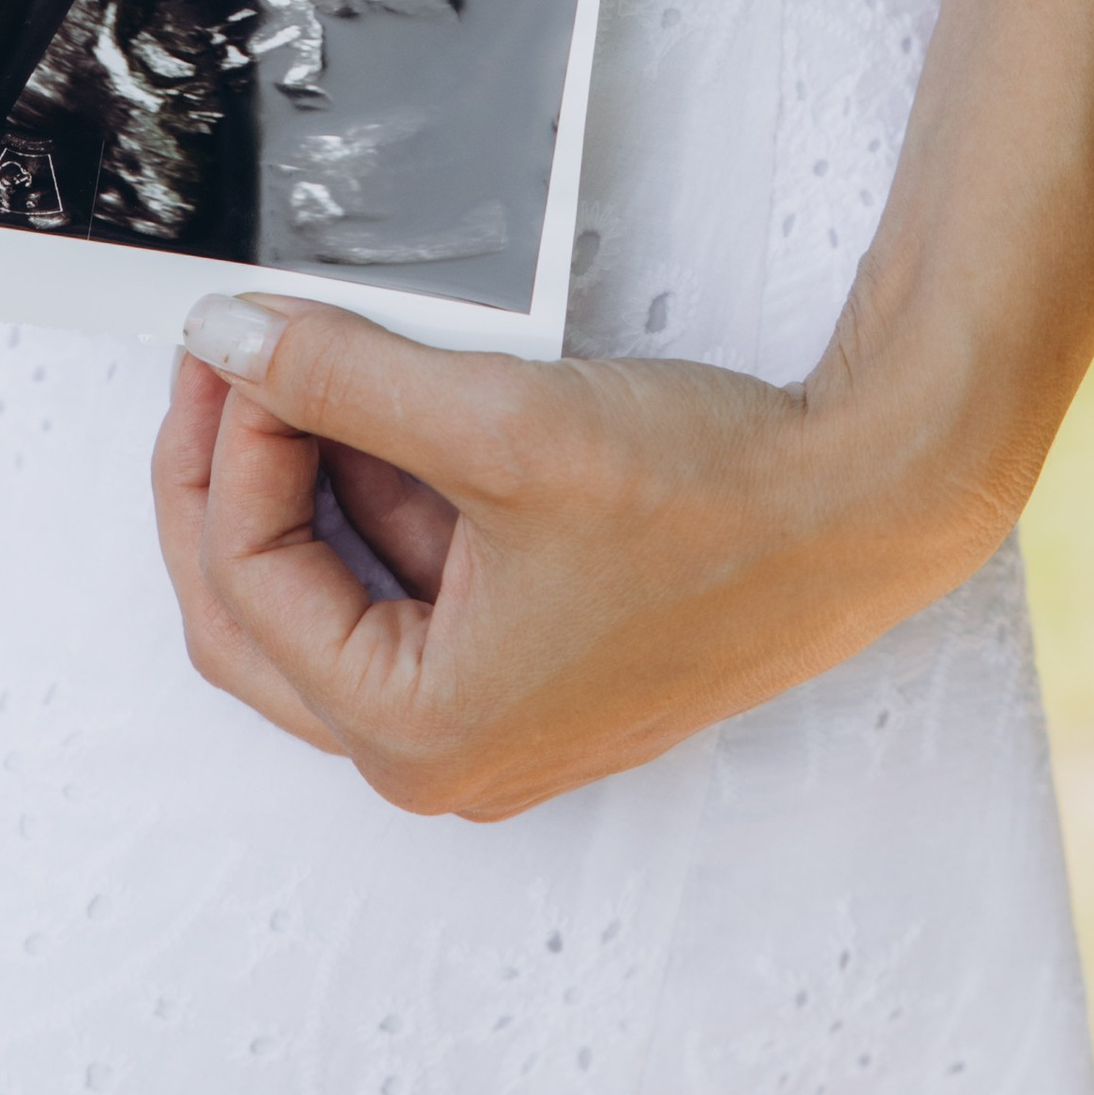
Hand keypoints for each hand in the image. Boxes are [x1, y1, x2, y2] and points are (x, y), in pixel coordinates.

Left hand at [150, 294, 1013, 820]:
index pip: (249, 583)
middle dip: (234, 479)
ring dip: (312, 477)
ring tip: (321, 362)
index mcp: (421, 734)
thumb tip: (230, 342)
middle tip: (229, 363)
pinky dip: (386, 491)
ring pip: (332, 592)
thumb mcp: (500, 424)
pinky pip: (410, 581)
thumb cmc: (714, 505)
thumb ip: (342, 380)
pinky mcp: (531, 660)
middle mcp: (447, 753)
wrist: (864, 506)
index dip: (229, 448)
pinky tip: (400, 406)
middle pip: (261, 616)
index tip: (237, 346)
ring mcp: (491, 713)